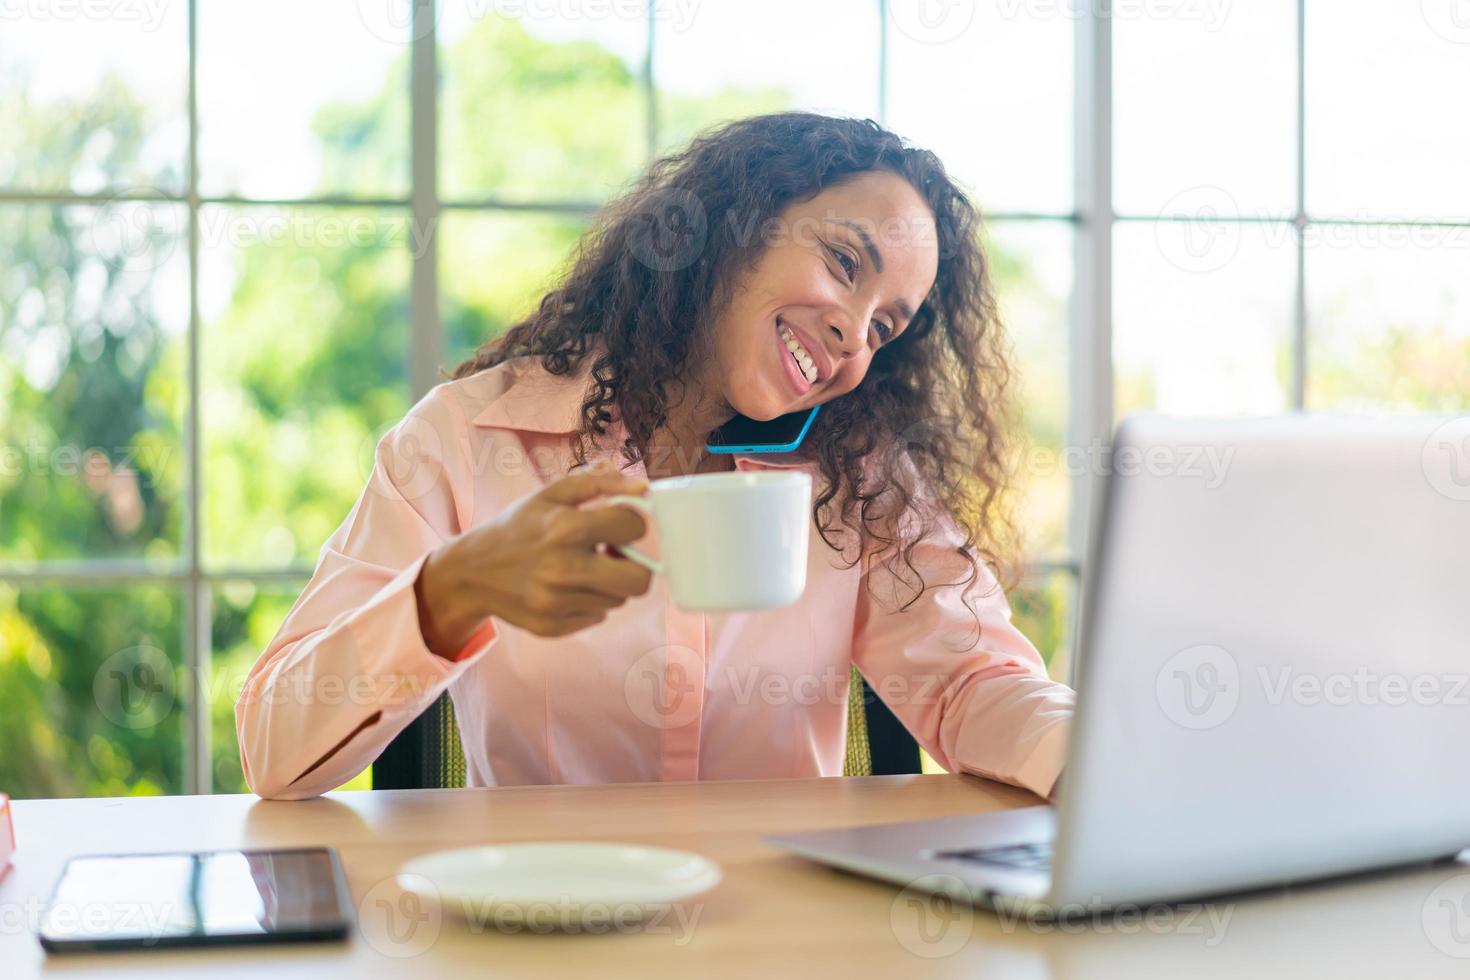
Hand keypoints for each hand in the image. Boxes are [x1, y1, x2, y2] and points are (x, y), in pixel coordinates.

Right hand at [415, 461, 652, 655]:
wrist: (470, 571)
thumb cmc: (517, 527)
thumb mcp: (550, 494)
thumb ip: (596, 483)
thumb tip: (642, 487)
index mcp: (565, 528)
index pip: (633, 527)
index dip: (630, 523)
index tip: (616, 525)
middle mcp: (563, 568)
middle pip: (639, 581)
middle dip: (635, 565)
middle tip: (615, 555)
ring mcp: (557, 602)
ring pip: (618, 599)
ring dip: (609, 582)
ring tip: (583, 567)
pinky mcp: (552, 626)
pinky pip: (597, 616)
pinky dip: (589, 601)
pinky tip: (567, 587)